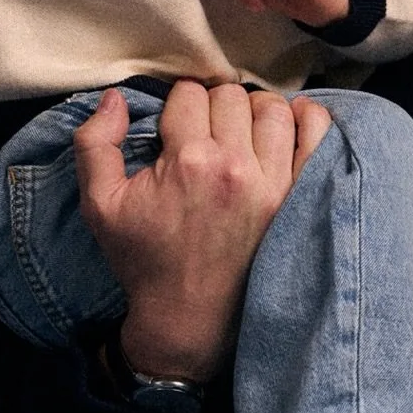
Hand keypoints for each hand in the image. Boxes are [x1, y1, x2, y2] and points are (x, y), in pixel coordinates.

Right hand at [74, 81, 330, 380]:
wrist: (189, 317)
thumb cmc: (144, 261)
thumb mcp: (99, 205)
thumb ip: (95, 144)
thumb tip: (114, 97)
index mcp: (187, 162)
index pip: (189, 95)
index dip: (178, 105)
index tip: (176, 127)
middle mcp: (234, 166)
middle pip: (232, 97)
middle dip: (214, 106)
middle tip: (205, 132)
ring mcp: (274, 182)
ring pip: (273, 109)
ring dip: (255, 110)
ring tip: (241, 130)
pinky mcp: (298, 197)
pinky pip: (318, 137)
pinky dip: (309, 119)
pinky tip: (293, 119)